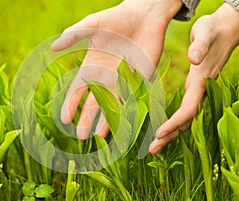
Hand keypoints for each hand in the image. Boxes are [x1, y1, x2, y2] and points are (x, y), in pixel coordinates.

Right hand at [51, 0, 181, 138]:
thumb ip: (74, 35)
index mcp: (91, 66)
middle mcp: (105, 77)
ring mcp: (123, 80)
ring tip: (100, 136)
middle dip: (86, 119)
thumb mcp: (92, 25)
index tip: (64, 119)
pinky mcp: (140, 80)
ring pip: (112, 105)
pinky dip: (128, 112)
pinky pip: (132, 99)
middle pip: (93, 102)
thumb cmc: (117, 18)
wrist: (145, 15)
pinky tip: (124, 124)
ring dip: (106, 121)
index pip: (77, 90)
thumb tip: (54, 47)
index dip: (70, 104)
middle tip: (81, 136)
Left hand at [149, 3, 238, 153]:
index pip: (188, 108)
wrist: (225, 30)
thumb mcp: (205, 32)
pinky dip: (174, 124)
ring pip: (185, 119)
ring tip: (154, 147)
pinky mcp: (196, 90)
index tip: (159, 132)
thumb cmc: (212, 30)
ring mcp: (199, 92)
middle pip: (186, 120)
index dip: (175, 122)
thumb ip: (200, 45)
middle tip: (151, 149)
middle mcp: (200, 91)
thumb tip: (193, 59)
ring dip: (170, 134)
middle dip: (169, 136)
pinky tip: (163, 131)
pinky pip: (185, 112)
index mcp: (201, 81)